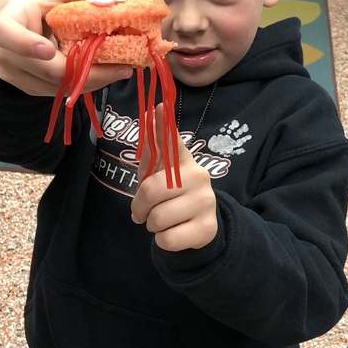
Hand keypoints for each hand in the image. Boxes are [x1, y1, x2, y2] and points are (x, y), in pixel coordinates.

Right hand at [0, 0, 132, 96]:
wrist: (18, 15)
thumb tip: (111, 3)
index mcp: (7, 20)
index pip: (7, 34)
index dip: (26, 44)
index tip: (50, 50)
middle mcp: (5, 52)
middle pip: (46, 71)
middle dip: (88, 72)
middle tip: (121, 69)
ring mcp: (15, 74)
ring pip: (57, 87)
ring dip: (92, 81)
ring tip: (119, 70)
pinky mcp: (29, 87)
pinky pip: (59, 91)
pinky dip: (84, 84)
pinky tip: (102, 73)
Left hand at [131, 104, 217, 251]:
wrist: (198, 225)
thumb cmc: (171, 195)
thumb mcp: (159, 173)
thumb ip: (154, 146)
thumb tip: (151, 110)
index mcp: (184, 162)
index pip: (172, 141)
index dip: (163, 126)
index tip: (157, 106)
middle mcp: (199, 177)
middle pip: (152, 191)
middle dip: (140, 206)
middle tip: (143, 212)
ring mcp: (206, 203)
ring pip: (158, 218)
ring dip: (152, 225)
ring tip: (160, 222)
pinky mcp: (207, 229)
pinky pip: (168, 239)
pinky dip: (162, 241)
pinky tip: (171, 233)